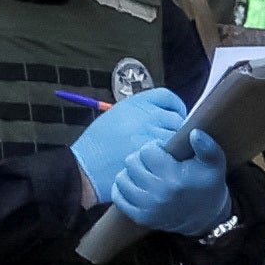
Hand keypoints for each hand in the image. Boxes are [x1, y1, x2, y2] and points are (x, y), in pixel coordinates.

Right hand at [70, 85, 195, 208]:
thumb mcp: (117, 115)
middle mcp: (146, 115)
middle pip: (176, 118)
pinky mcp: (156, 154)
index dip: (175, 107)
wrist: (86, 167)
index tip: (175, 116)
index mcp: (136, 103)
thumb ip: (142, 113)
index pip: (167, 97)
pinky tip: (162, 165)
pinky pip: (174, 154)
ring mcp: (152, 134)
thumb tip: (165, 116)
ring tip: (163, 155)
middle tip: (168, 141)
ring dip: (175, 146)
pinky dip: (171, 159)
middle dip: (175, 129)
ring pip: (178, 137)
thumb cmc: (99, 145)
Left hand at [117, 130, 237, 240]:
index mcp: (174, 179)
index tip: (164, 153)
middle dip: (142, 159)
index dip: (155, 148)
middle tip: (155, 164)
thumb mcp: (215, 164)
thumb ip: (208, 147)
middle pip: (132, 162)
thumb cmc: (207, 184)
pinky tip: (137, 185)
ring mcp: (148, 208)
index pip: (147, 150)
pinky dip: (124, 188)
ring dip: (132, 173)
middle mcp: (158, 195)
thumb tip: (194, 133)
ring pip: (122, 178)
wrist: (207, 217)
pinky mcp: (140, 218)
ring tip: (146, 174)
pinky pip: (118, 196)